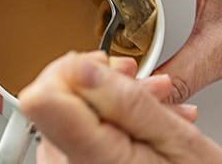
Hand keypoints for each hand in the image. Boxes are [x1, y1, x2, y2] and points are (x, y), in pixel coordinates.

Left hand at [19, 51, 221, 163]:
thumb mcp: (180, 142)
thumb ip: (126, 101)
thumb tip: (81, 67)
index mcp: (86, 158)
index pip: (41, 97)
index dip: (73, 71)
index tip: (105, 70)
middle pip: (56, 99)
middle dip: (103, 84)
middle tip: (149, 86)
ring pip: (70, 113)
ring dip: (114, 102)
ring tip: (159, 107)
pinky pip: (77, 134)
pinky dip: (110, 123)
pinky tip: (144, 126)